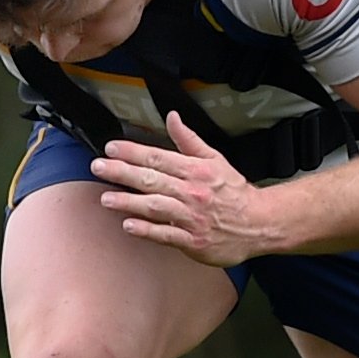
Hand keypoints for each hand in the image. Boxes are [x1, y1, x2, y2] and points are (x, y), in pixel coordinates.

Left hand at [93, 114, 270, 266]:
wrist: (259, 223)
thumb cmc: (234, 192)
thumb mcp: (215, 159)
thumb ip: (188, 140)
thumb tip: (172, 117)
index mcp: (196, 170)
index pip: (159, 157)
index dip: (133, 152)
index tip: (111, 148)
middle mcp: (192, 192)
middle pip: (152, 179)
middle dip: (122, 173)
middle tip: (98, 167)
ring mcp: (192, 217)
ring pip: (156, 207)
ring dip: (129, 202)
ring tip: (106, 198)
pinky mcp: (193, 240)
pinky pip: (167, 234)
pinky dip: (148, 230)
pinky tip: (129, 225)